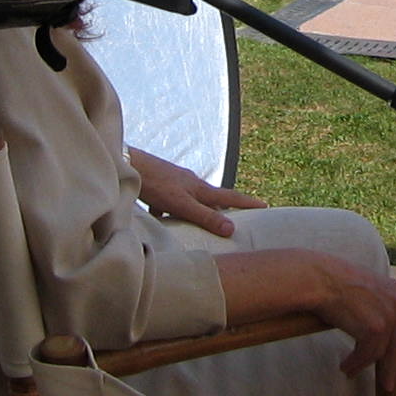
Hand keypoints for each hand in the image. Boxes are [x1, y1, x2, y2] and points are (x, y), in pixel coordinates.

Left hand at [131, 148, 264, 237]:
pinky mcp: (162, 188)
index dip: (247, 203)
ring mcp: (177, 184)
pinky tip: (164, 220)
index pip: (230, 197)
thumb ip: (205, 217)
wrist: (130, 165)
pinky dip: (174, 212)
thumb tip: (232, 229)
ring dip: (199, 211)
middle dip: (225, 208)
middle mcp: (192, 184)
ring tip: (201, 225)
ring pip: (193, 201)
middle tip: (238, 217)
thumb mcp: (183, 205)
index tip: (265, 205)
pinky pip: (173, 202)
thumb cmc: (156, 184)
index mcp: (201, 189)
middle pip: (214, 198)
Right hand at [307, 255, 395, 395]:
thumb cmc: (336, 281)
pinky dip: (354, 363)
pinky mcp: (375, 330)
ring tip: (351, 371)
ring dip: (364, 366)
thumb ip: (383, 303)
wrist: (321, 280)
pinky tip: (345, 366)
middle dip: (393, 367)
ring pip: (383, 354)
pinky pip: (366, 356)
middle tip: (389, 384)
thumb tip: (383, 328)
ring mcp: (389, 318)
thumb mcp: (370, 287)